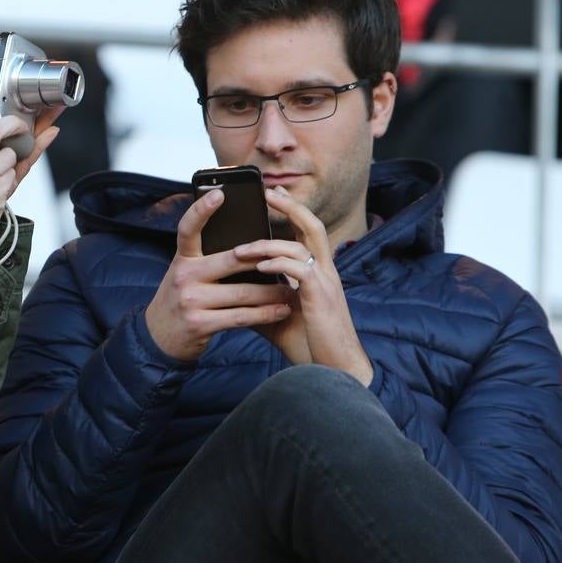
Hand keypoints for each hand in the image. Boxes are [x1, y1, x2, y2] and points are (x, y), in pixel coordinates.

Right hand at [144, 189, 292, 361]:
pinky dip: (266, 314)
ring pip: (243, 293)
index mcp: (182, 258)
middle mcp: (184, 276)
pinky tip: (282, 310)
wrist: (159, 336)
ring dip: (273, 292)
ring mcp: (191, 301)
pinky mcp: (200, 324)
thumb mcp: (187, 272)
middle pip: (232, 260)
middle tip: (290, 256)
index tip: (220, 193)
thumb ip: (208, 257)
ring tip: (295, 289)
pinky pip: (241, 317)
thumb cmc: (183, 297)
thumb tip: (249, 243)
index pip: (188, 229)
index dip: (201, 210)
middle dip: (265, 260)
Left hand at [236, 186, 372, 384]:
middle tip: (268, 191)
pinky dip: (278, 264)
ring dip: (269, 243)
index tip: (273, 194)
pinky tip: (258, 266)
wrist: (333, 371)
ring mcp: (326, 283)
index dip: (292, 211)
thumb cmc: (308, 344)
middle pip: (312, 226)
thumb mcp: (276, 315)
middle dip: (290, 206)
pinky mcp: (321, 298)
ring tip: (241, 248)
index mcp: (317, 273)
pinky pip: (300, 270)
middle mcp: (326, 272)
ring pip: (302, 245)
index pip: (306, 233)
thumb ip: (258, 297)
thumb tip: (228, 289)